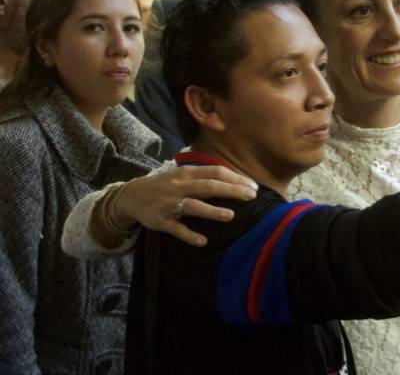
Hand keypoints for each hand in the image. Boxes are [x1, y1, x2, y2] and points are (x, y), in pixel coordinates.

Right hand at [114, 166, 257, 246]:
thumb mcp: (183, 175)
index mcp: (186, 173)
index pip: (215, 172)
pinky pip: (176, 230)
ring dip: (212, 211)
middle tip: (251, 196)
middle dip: (231, 190)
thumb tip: (235, 180)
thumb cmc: (166, 184)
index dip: (235, 178)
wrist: (132, 196)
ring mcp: (170, 204)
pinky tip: (203, 241)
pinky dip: (189, 235)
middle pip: (208, 187)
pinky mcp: (161, 222)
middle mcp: (179, 186)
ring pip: (193, 206)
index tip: (253, 185)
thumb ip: (205, 177)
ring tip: (230, 216)